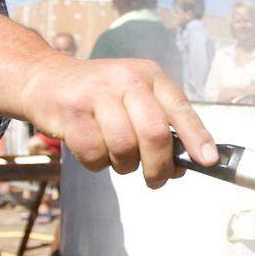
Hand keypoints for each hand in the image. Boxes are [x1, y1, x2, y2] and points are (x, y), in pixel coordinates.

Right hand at [19, 54, 217, 188]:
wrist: (46, 79)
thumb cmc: (98, 95)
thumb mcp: (135, 95)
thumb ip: (161, 122)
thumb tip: (186, 160)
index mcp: (150, 76)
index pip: (181, 108)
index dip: (197, 137)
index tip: (208, 160)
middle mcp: (127, 79)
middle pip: (154, 134)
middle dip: (160, 166)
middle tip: (157, 179)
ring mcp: (97, 93)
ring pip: (125, 147)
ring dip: (125, 165)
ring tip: (119, 158)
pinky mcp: (72, 111)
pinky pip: (94, 154)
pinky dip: (98, 164)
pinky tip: (94, 150)